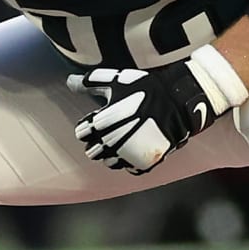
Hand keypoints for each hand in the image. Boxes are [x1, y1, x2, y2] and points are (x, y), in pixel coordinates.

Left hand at [67, 44, 247, 174]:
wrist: (180, 101)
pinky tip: (138, 146)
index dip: (88, 125)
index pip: (81, 133)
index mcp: (102, 123)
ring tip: (125, 138)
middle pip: (92, 152)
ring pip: (109, 163)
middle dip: (98, 141)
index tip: (99, 118)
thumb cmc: (146, 89)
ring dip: (113, 153)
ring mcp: (129, 155)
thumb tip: (69, 81)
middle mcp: (113, 142)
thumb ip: (90, 82)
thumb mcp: (116, 80)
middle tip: (112, 130)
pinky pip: (129, 169)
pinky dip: (131, 160)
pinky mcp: (145, 163)